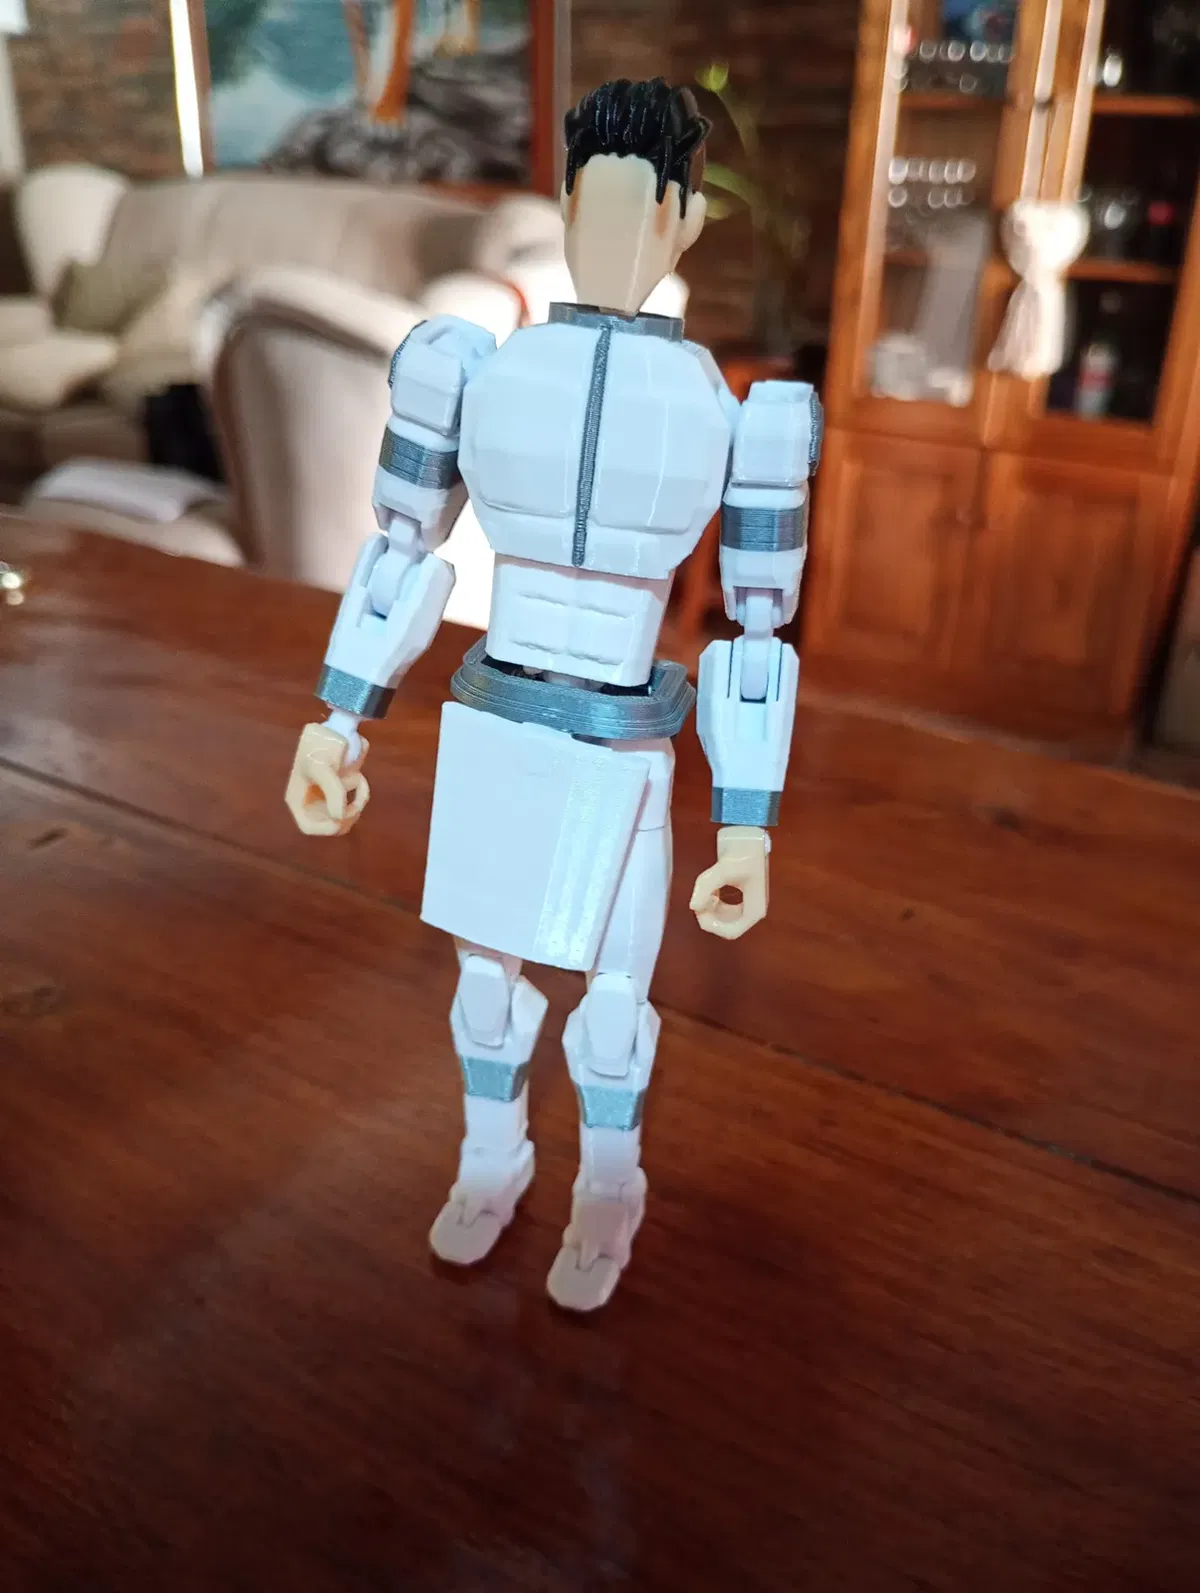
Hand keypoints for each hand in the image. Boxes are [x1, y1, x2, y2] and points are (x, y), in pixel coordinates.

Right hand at [285, 722, 370, 837]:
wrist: (337, 728)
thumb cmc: (320, 746)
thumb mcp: (323, 767)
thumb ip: (332, 791)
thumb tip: (339, 816)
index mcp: (299, 798)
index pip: (308, 826)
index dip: (323, 829)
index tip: (338, 819)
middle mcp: (312, 801)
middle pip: (330, 825)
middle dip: (345, 817)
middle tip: (354, 806)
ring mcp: (328, 797)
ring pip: (345, 816)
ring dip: (357, 804)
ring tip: (358, 783)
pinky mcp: (342, 790)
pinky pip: (355, 802)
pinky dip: (361, 793)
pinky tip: (361, 777)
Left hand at [690, 826, 768, 940]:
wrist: (749, 834)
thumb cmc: (743, 851)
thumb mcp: (723, 869)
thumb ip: (705, 887)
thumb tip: (693, 906)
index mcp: (754, 909)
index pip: (731, 931)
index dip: (713, 927)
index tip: (701, 911)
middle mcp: (752, 908)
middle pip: (727, 926)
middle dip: (710, 917)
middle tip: (699, 901)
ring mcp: (747, 902)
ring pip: (724, 918)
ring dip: (711, 910)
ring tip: (704, 892)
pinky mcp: (741, 894)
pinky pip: (724, 908)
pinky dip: (713, 902)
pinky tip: (709, 889)